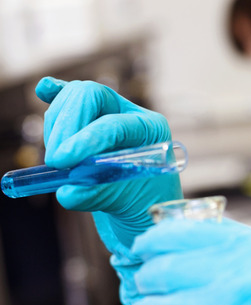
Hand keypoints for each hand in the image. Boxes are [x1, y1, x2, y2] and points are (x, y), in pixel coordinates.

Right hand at [36, 76, 181, 304]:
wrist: (143, 213)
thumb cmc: (144, 207)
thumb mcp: (128, 204)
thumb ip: (99, 195)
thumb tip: (68, 191)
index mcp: (151, 129)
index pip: (114, 123)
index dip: (86, 140)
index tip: (63, 162)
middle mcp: (130, 115)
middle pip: (90, 96)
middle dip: (67, 126)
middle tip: (57, 162)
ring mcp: (107, 115)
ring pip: (72, 100)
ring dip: (56, 128)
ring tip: (59, 163)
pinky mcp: (87, 122)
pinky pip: (69, 100)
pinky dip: (55, 97)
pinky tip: (45, 90)